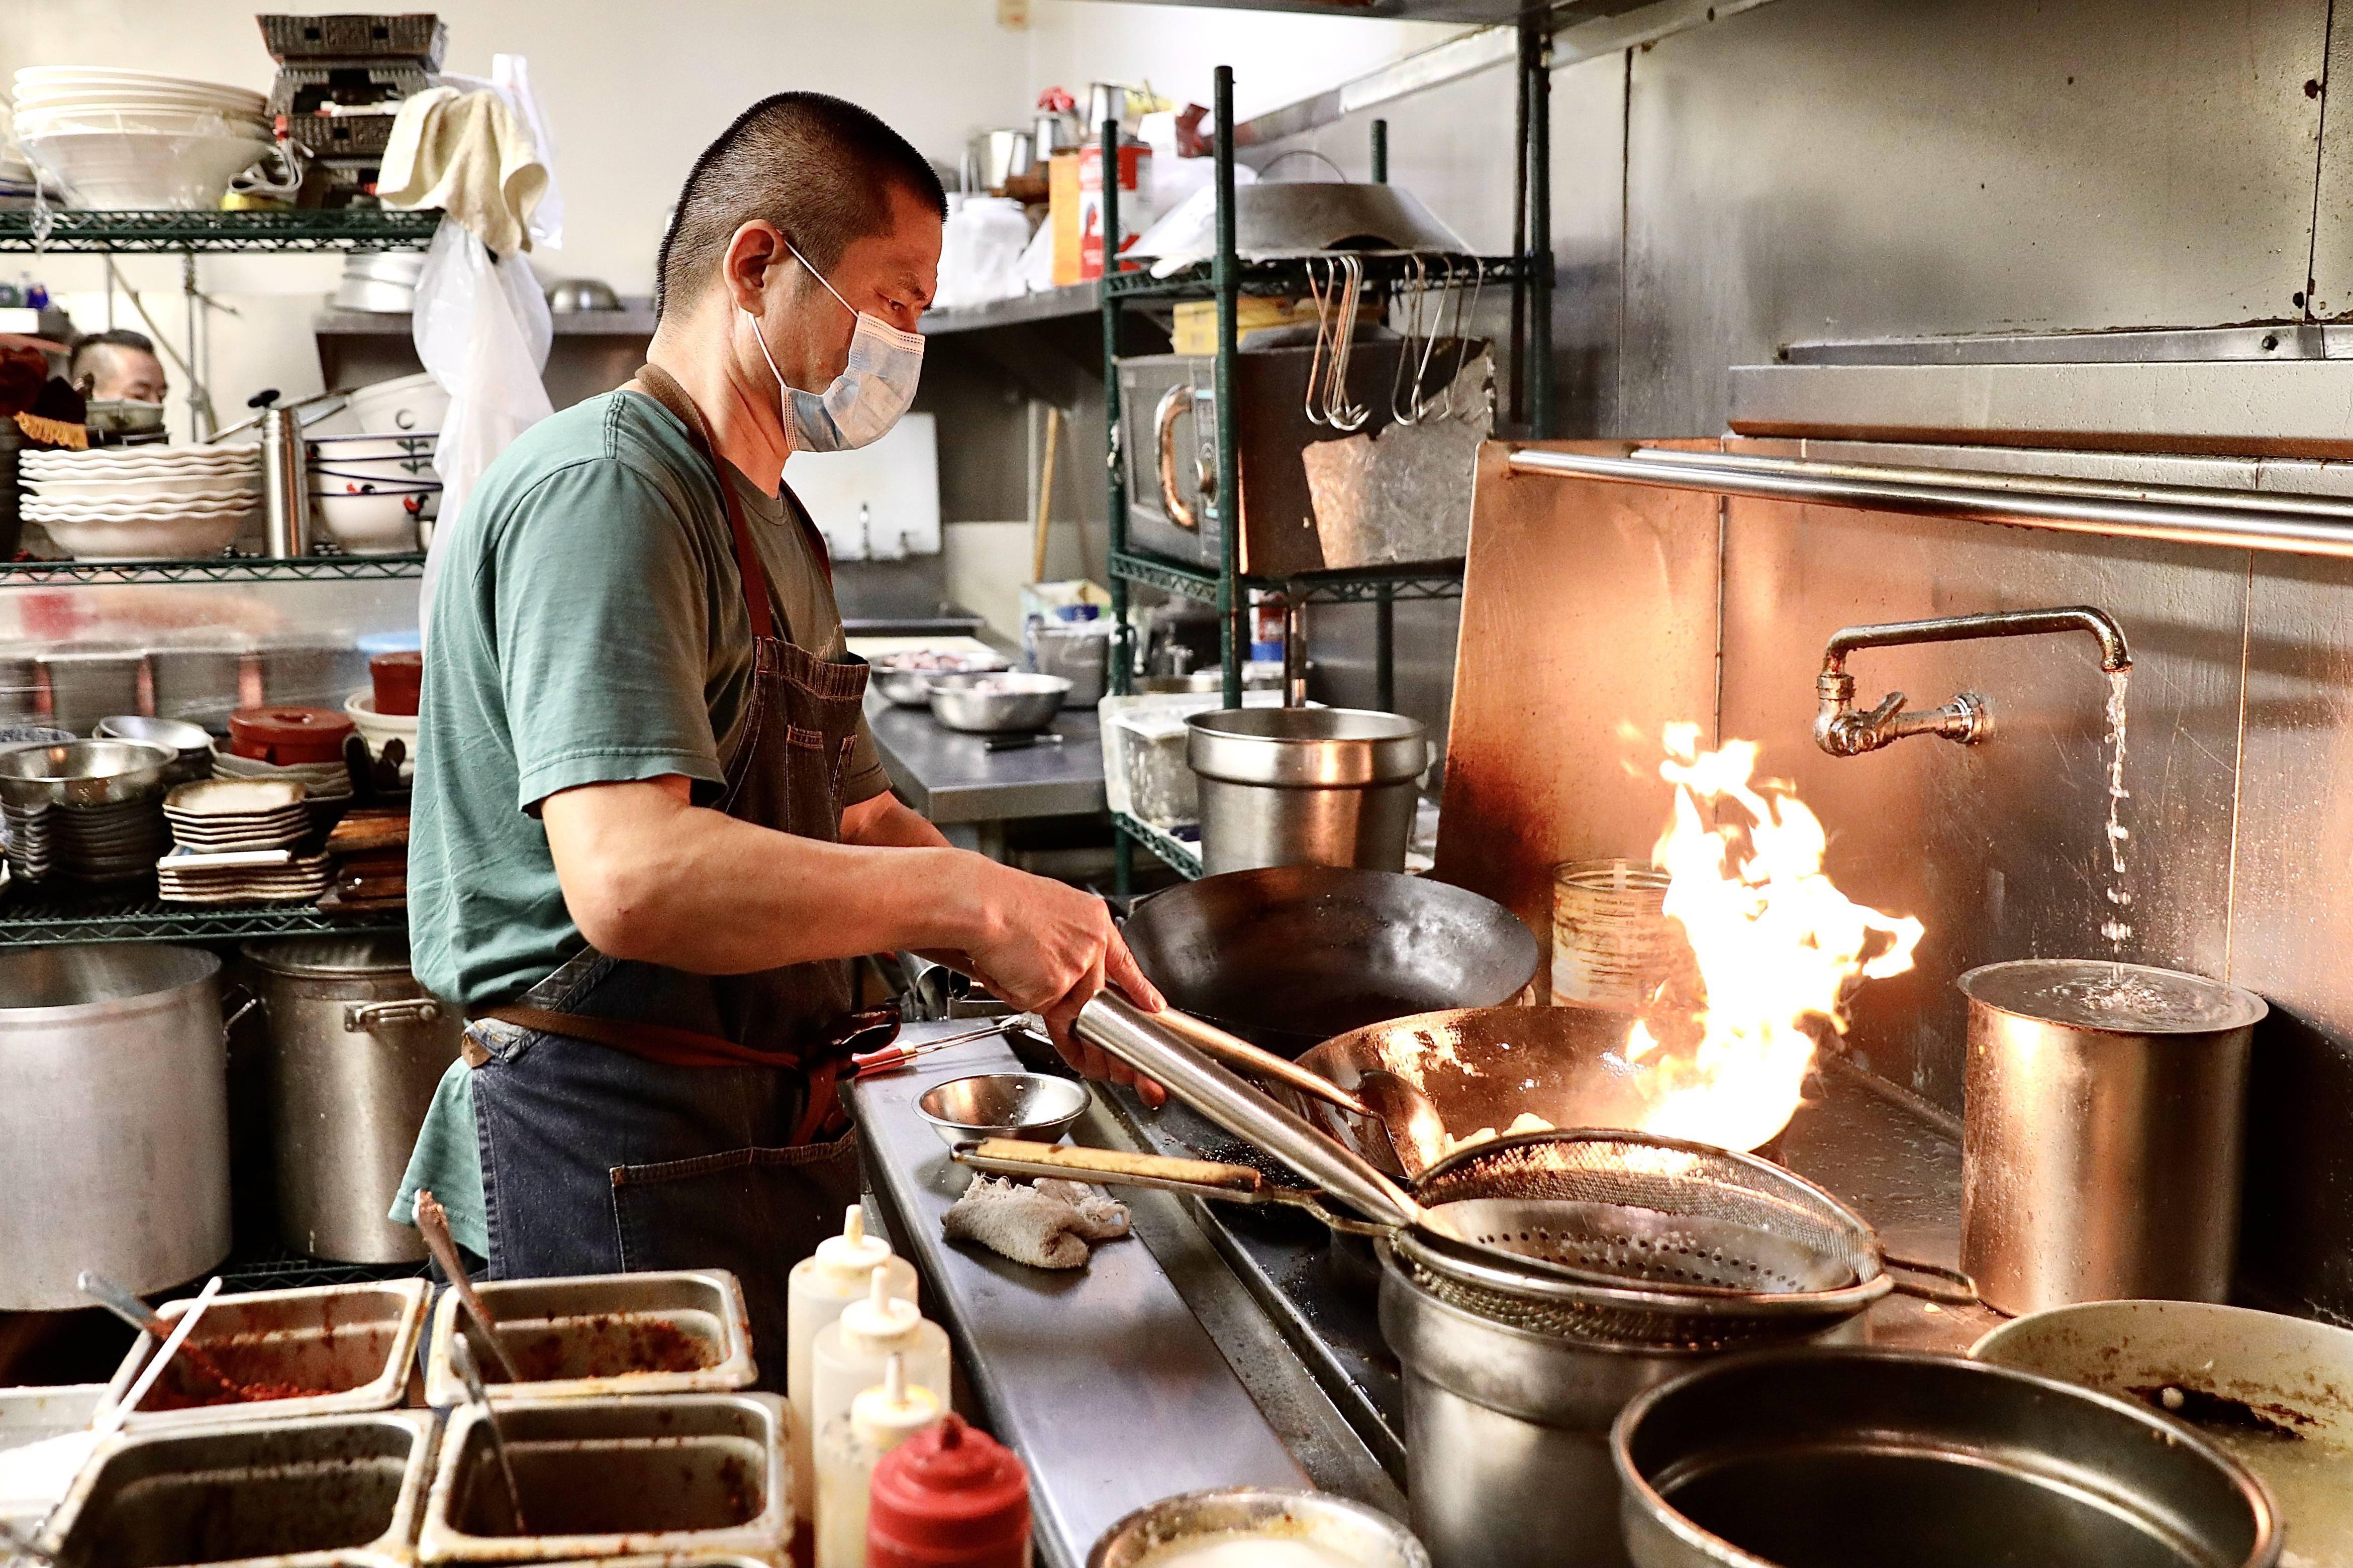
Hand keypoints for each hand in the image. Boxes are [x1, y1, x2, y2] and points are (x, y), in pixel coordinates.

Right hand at [956, 860, 1167, 1106]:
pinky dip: (1021, 996)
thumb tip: (1067, 960)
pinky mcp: (1052, 990)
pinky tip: (1008, 974)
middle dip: (1103, 1033)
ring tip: (1026, 984)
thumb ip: (1068, 937)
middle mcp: (1092, 946)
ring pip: (1069, 1008)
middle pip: (1101, 999)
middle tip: (1111, 1056)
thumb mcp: (1051, 908)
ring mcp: (1075, 970)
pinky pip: (1039, 1009)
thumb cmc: (1001, 901)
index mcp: (1094, 921)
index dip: (1140, 991)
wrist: (980, 903)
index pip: (1126, 964)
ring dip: (1052, 1011)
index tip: (1152, 1008)